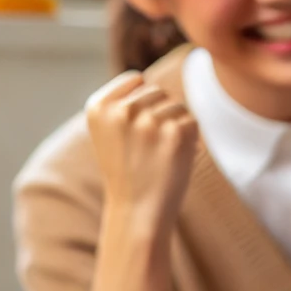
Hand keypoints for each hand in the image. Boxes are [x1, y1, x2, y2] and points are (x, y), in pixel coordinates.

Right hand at [85, 70, 198, 229]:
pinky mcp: (176, 133)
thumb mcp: (111, 130)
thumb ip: (125, 100)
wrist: (137, 211)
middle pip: (158, 91)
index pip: (136, 79)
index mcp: (98, 106)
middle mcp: (121, 110)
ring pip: (177, 105)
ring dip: (175, 126)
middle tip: (149, 149)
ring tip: (160, 154)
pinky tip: (174, 158)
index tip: (133, 132)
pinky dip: (190, 139)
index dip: (142, 104)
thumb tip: (150, 79)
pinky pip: (193, 121)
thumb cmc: (127, 170)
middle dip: (160, 115)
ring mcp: (149, 120)